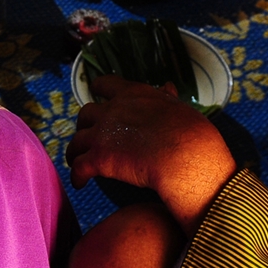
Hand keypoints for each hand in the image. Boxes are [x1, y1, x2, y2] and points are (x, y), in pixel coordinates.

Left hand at [66, 76, 236, 233]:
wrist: (186, 157)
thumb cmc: (191, 134)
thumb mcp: (180, 108)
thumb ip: (167, 99)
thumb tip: (167, 87)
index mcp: (133, 94)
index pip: (105, 84)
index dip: (98, 91)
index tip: (97, 96)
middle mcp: (113, 110)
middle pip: (86, 114)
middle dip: (86, 125)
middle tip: (92, 136)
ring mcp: (103, 133)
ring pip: (77, 141)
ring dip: (76, 151)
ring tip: (78, 161)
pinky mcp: (99, 158)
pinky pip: (78, 167)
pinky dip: (77, 176)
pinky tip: (79, 183)